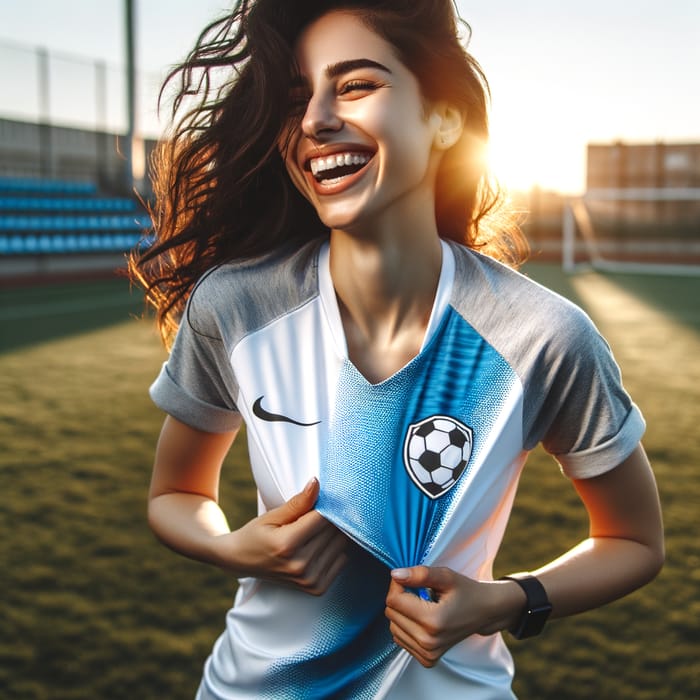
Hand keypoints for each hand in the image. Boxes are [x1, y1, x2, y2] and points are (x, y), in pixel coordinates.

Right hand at [221, 478, 348, 594]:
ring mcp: (310, 580)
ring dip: (333, 534)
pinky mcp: (317, 588)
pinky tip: (318, 546)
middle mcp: (300, 566)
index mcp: (287, 545)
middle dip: (329, 519)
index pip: (323, 517)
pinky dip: (335, 550)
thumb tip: (316, 483)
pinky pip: (342, 560)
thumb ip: (298, 502)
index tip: (320, 500)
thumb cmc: (256, 534)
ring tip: (313, 531)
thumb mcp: (272, 515)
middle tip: (313, 516)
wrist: (241, 562)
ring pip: (341, 544)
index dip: (325, 505)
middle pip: (334, 531)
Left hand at [385, 566, 521, 666]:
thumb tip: (395, 574)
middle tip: (418, 591)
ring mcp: (428, 654)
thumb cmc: (466, 592)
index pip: (393, 601)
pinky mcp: (427, 660)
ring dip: (401, 613)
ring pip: (393, 627)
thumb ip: (420, 574)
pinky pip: (400, 639)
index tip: (410, 579)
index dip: (397, 585)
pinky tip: (422, 619)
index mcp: (433, 621)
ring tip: (422, 606)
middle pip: (391, 614)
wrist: (484, 613)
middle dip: (399, 598)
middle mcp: (428, 642)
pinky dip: (405, 626)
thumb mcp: (446, 576)